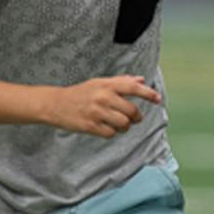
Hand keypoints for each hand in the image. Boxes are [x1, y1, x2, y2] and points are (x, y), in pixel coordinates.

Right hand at [42, 75, 160, 137]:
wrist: (55, 104)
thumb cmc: (81, 93)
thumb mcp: (99, 82)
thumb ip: (121, 82)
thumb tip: (141, 80)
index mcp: (106, 84)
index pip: (133, 88)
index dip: (148, 94)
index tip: (157, 99)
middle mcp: (102, 97)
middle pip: (131, 111)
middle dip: (136, 117)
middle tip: (135, 118)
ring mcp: (96, 112)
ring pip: (124, 124)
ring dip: (125, 127)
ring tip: (119, 124)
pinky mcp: (91, 126)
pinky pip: (111, 133)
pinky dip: (112, 132)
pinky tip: (105, 127)